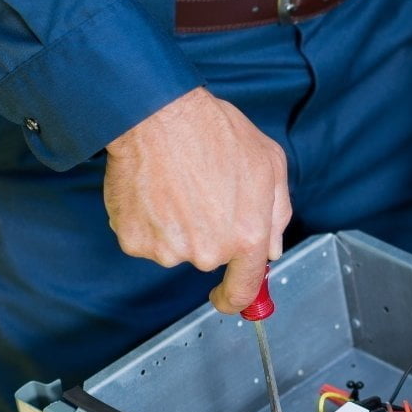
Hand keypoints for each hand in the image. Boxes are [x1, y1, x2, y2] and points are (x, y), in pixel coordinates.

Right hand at [103, 87, 291, 313]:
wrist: (156, 114)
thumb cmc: (213, 132)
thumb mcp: (269, 164)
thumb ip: (276, 214)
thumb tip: (271, 248)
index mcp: (246, 236)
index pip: (244, 289)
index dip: (237, 298)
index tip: (227, 297)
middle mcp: (208, 251)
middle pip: (208, 257)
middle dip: (207, 232)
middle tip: (200, 190)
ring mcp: (168, 249)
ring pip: (175, 247)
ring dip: (176, 225)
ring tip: (176, 184)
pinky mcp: (135, 241)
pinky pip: (146, 238)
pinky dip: (147, 219)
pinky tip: (154, 189)